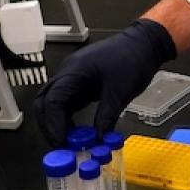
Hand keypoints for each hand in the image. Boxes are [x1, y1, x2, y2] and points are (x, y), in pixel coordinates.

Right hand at [33, 18, 175, 145]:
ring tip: (70, 143)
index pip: (52, 102)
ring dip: (58, 124)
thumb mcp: (120, 93)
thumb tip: (98, 140)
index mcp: (73, 71)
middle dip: (49, 126)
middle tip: (60, 147)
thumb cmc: (132, 57)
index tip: (61, 144)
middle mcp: (68, 73)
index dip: (54, 125)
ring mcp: (73, 78)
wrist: (144, 43)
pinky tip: (77, 132)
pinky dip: (68, 119)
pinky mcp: (81, 83)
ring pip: (54, 104)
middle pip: (45, 103)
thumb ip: (106, 118)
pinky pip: (67, 104)